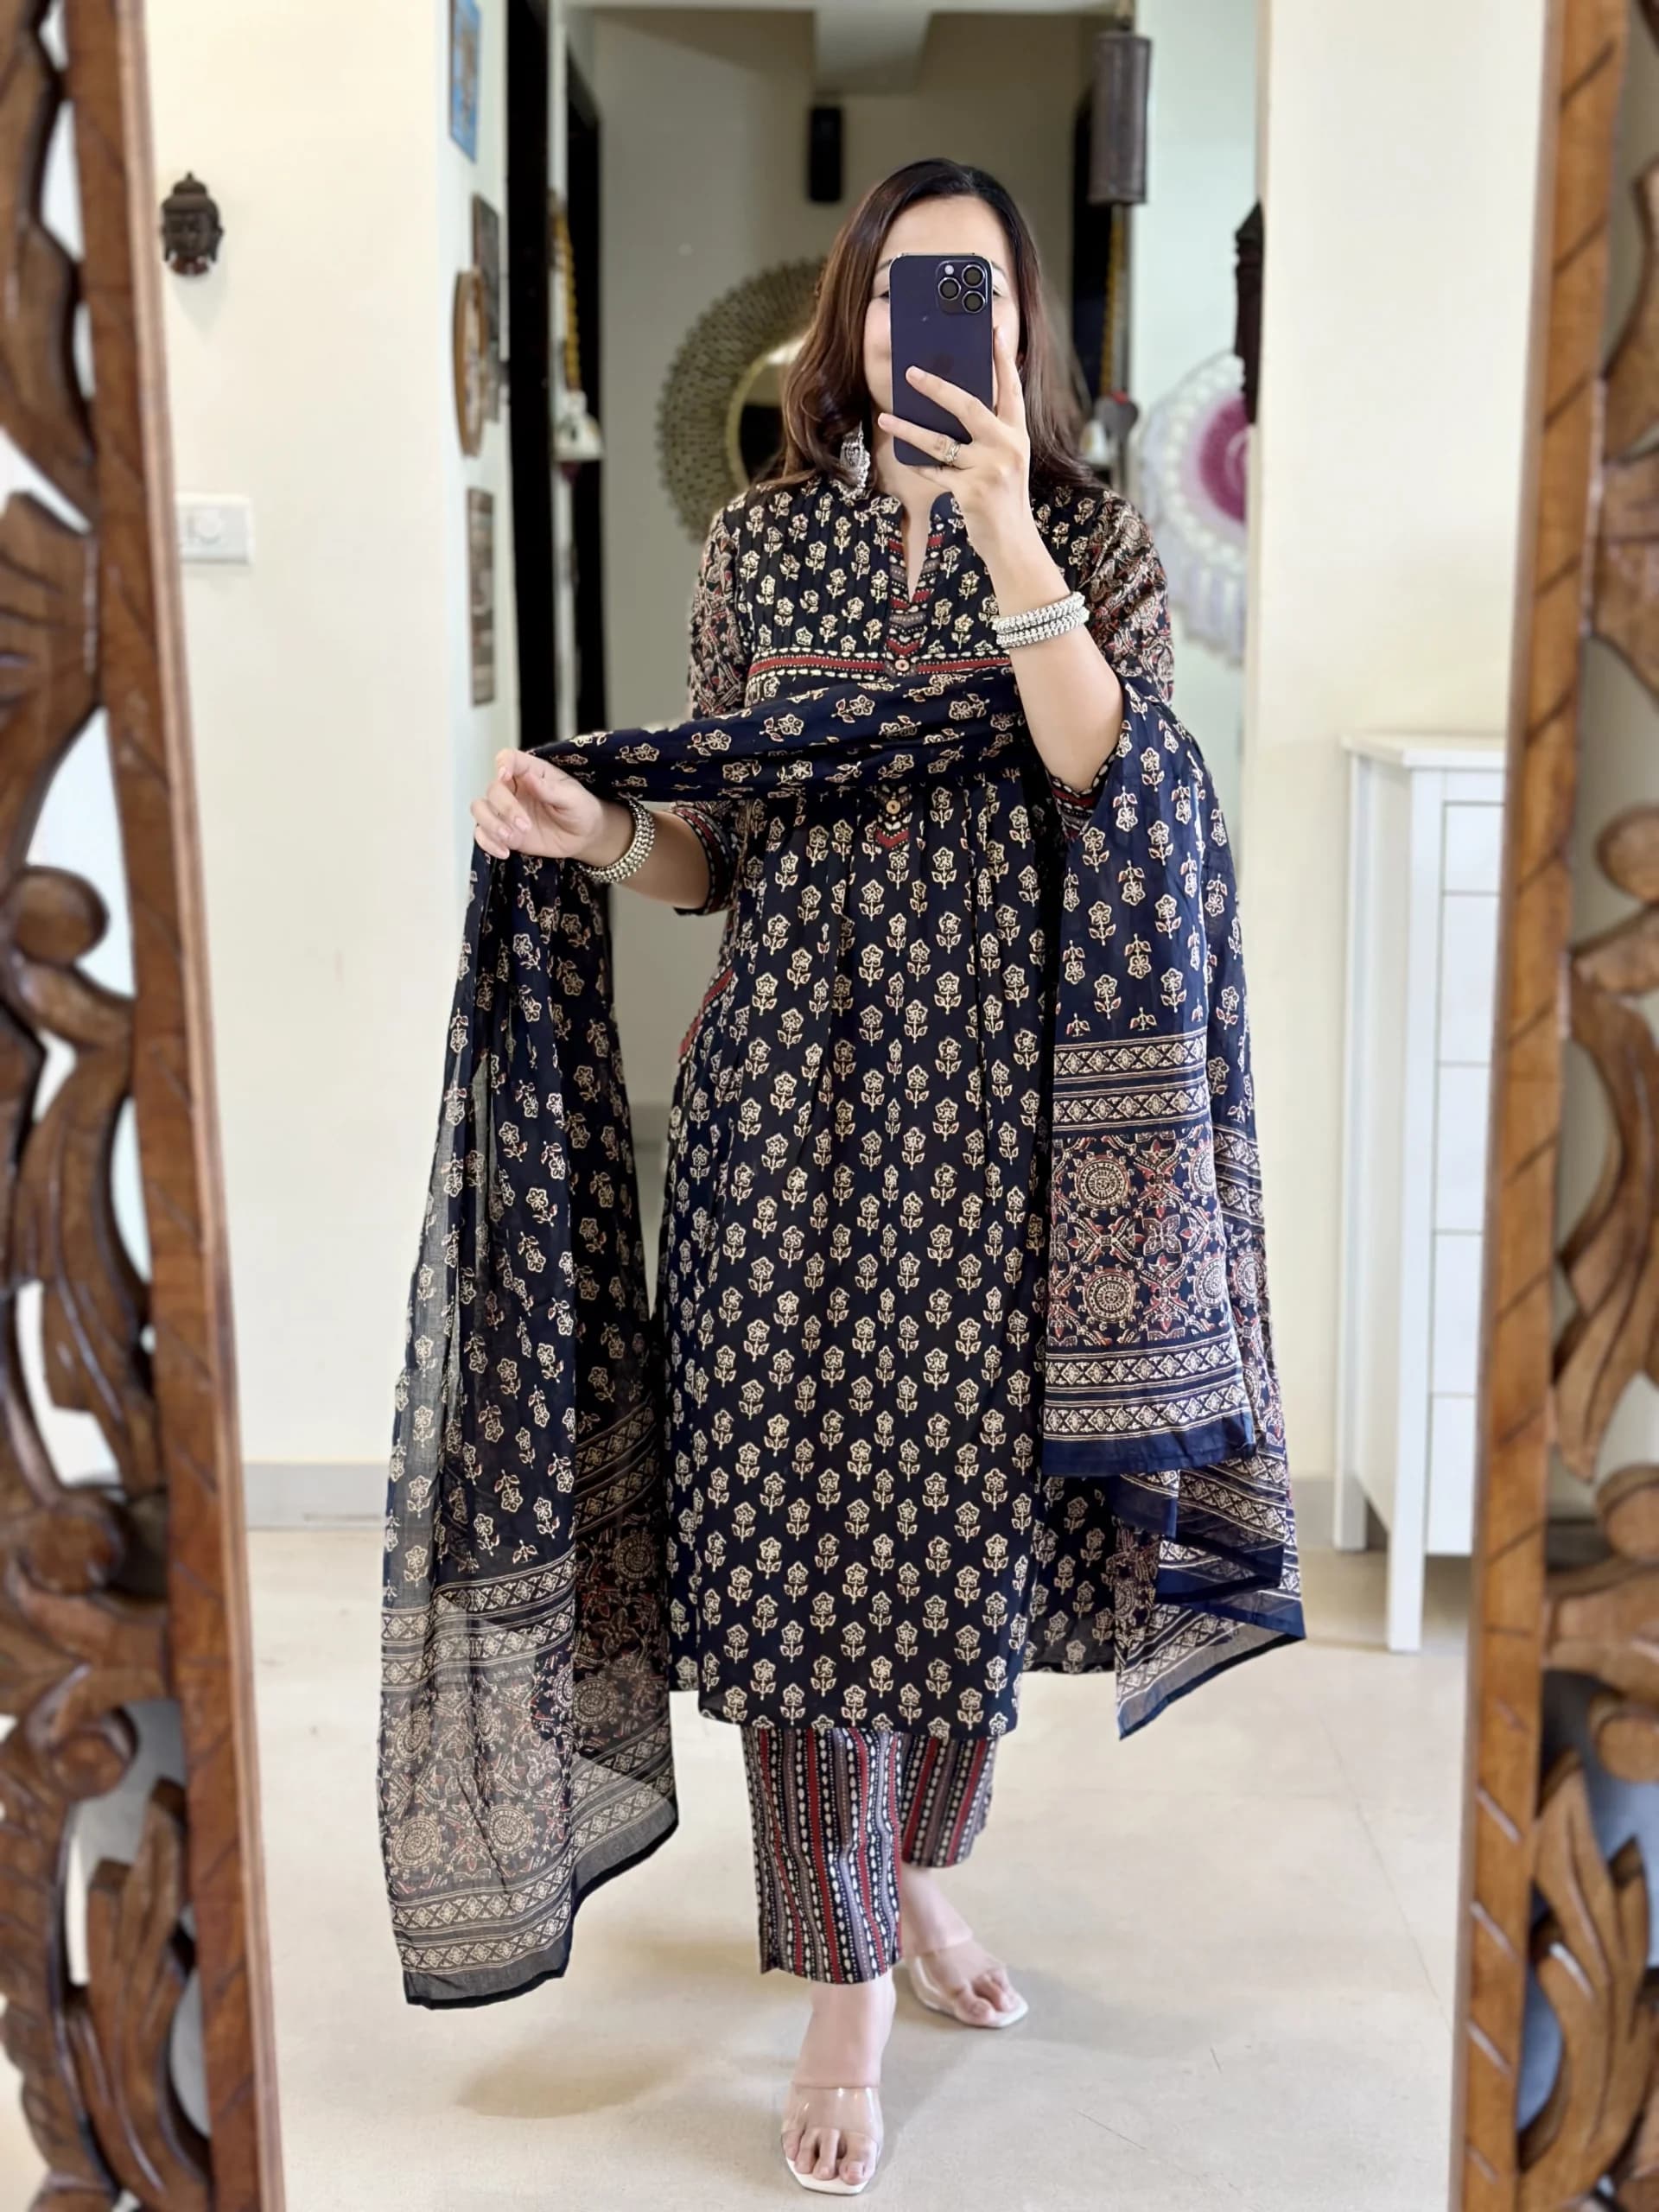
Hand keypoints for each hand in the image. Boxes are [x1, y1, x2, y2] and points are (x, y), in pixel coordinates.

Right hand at [470, 749, 629, 864]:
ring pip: (480, 810)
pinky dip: (487, 843)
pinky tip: (505, 851)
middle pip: (492, 789)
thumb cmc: (580, 809)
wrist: (583, 837)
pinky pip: (482, 834)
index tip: (504, 775)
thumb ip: (551, 789)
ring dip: (491, 824)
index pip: (507, 758)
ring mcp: (505, 811)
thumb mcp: (573, 797)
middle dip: (505, 809)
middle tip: (525, 825)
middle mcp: (513, 789)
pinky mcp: (503, 832)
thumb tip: (530, 777)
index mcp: (530, 772)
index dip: (501, 763)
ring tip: (511, 839)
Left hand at [876, 319, 1037, 563]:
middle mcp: (1006, 446)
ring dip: (909, 429)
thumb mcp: (1006, 459)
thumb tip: (956, 404)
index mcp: (1016, 433)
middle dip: (937, 387)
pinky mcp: (971, 491)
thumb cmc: (1005, 497)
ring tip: (886, 418)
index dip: (1003, 358)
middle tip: (911, 372)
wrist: (1014, 542)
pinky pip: (936, 472)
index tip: (995, 330)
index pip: (1010, 388)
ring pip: (941, 441)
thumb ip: (990, 433)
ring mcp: (989, 468)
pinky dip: (920, 466)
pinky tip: (906, 459)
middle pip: (968, 405)